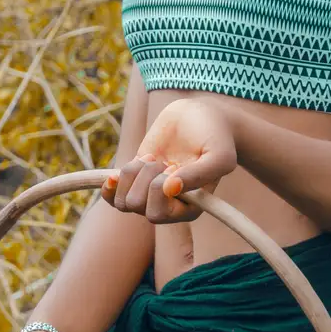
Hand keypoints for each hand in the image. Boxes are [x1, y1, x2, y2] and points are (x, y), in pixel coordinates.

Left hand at [101, 98, 237, 223]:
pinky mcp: (135, 179)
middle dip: (145, 178)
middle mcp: (168, 207)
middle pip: (137, 205)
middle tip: (164, 161)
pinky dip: (111, 185)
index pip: (157, 214)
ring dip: (132, 174)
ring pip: (123, 200)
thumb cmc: (216, 138)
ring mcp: (149, 194)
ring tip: (152, 158)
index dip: (157, 189)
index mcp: (189, 209)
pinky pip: (112, 195)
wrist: (202, 116)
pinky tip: (115, 176)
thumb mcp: (219, 155)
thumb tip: (170, 189)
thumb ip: (200, 174)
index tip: (172, 167)